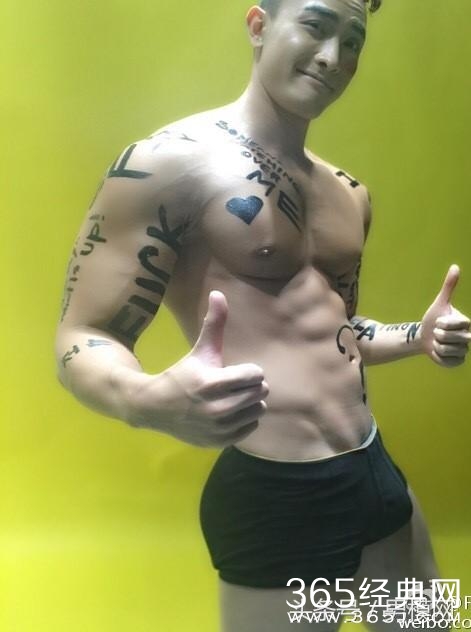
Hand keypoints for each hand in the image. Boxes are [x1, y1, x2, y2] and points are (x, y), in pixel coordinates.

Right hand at [129, 290, 268, 446]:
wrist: (155, 407)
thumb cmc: (182, 375)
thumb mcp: (200, 350)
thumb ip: (213, 323)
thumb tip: (219, 292)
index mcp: (213, 383)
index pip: (256, 375)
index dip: (249, 370)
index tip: (236, 370)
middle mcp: (217, 408)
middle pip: (260, 393)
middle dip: (251, 385)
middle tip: (236, 384)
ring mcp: (219, 428)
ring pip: (258, 411)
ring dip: (250, 403)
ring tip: (234, 397)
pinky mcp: (219, 441)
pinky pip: (250, 428)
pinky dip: (245, 419)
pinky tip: (230, 412)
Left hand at [420, 264, 470, 367]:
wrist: (425, 336)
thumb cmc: (433, 318)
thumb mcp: (439, 302)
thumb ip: (449, 286)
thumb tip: (455, 266)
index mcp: (466, 323)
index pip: (452, 325)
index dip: (441, 323)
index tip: (439, 322)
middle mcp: (468, 338)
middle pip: (448, 338)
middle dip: (436, 334)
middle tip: (437, 333)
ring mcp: (464, 351)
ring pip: (445, 350)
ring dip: (436, 346)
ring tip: (437, 342)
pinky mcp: (457, 362)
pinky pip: (446, 361)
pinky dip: (437, 357)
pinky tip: (438, 351)